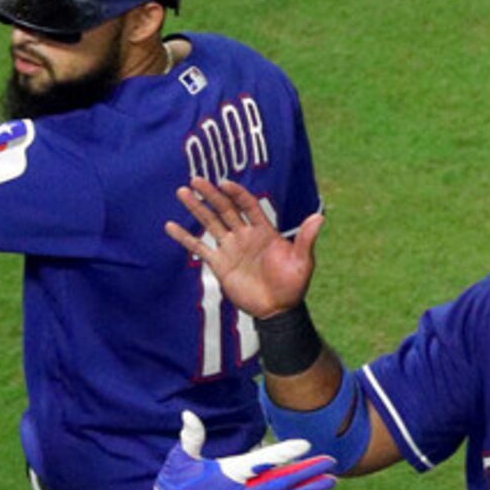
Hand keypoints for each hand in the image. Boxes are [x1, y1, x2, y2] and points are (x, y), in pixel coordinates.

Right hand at [140, 411, 336, 489]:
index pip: (264, 462)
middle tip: (332, 464)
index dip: (286, 453)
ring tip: (331, 483)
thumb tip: (188, 415)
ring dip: (309, 489)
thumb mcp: (179, 461)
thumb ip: (190, 437)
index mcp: (231, 476)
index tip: (307, 446)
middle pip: (283, 481)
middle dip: (308, 472)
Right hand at [164, 177, 322, 319]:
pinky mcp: (219, 264)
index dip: (236, 194)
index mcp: (263, 231)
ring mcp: (230, 248)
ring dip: (196, 208)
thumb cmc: (292, 285)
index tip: (224, 183)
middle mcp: (244, 235)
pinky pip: (199, 248)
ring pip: (210, 223)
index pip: (247, 205)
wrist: (277, 309)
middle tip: (196, 180)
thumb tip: (319, 217)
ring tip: (182, 192)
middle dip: (211, 194)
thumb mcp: (303, 261)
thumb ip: (306, 239)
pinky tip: (170, 226)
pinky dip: (185, 238)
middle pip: (225, 209)